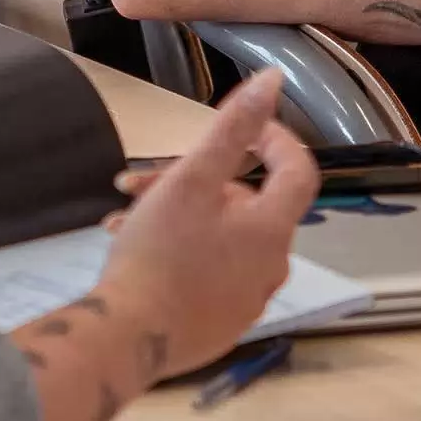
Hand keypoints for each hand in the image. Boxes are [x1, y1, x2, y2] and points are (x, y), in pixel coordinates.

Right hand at [96, 71, 317, 379]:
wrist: (128, 339)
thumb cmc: (160, 253)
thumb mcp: (192, 179)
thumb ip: (233, 127)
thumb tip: (273, 81)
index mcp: (272, 229)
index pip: (298, 170)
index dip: (273, 138)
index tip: (239, 125)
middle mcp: (270, 266)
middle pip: (245, 204)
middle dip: (196, 180)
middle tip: (144, 179)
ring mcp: (246, 300)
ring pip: (219, 237)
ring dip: (177, 215)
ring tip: (122, 214)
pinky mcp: (220, 324)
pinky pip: (208, 272)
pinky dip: (179, 251)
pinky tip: (132, 247)